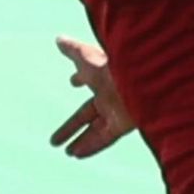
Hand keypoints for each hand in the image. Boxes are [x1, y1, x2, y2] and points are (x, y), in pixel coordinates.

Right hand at [51, 36, 135, 158]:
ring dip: (81, 141)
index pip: (89, 81)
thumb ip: (72, 50)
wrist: (138, 79)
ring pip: (96, 130)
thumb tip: (59, 38)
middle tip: (55, 139)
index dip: (80, 80)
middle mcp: (110, 96)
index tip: (72, 83)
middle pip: (87, 115)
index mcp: (103, 78)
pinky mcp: (123, 125)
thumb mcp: (86, 56)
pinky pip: (105, 139)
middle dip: (72, 126)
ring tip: (67, 153)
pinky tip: (77, 155)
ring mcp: (117, 112)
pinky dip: (91, 147)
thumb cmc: (111, 65)